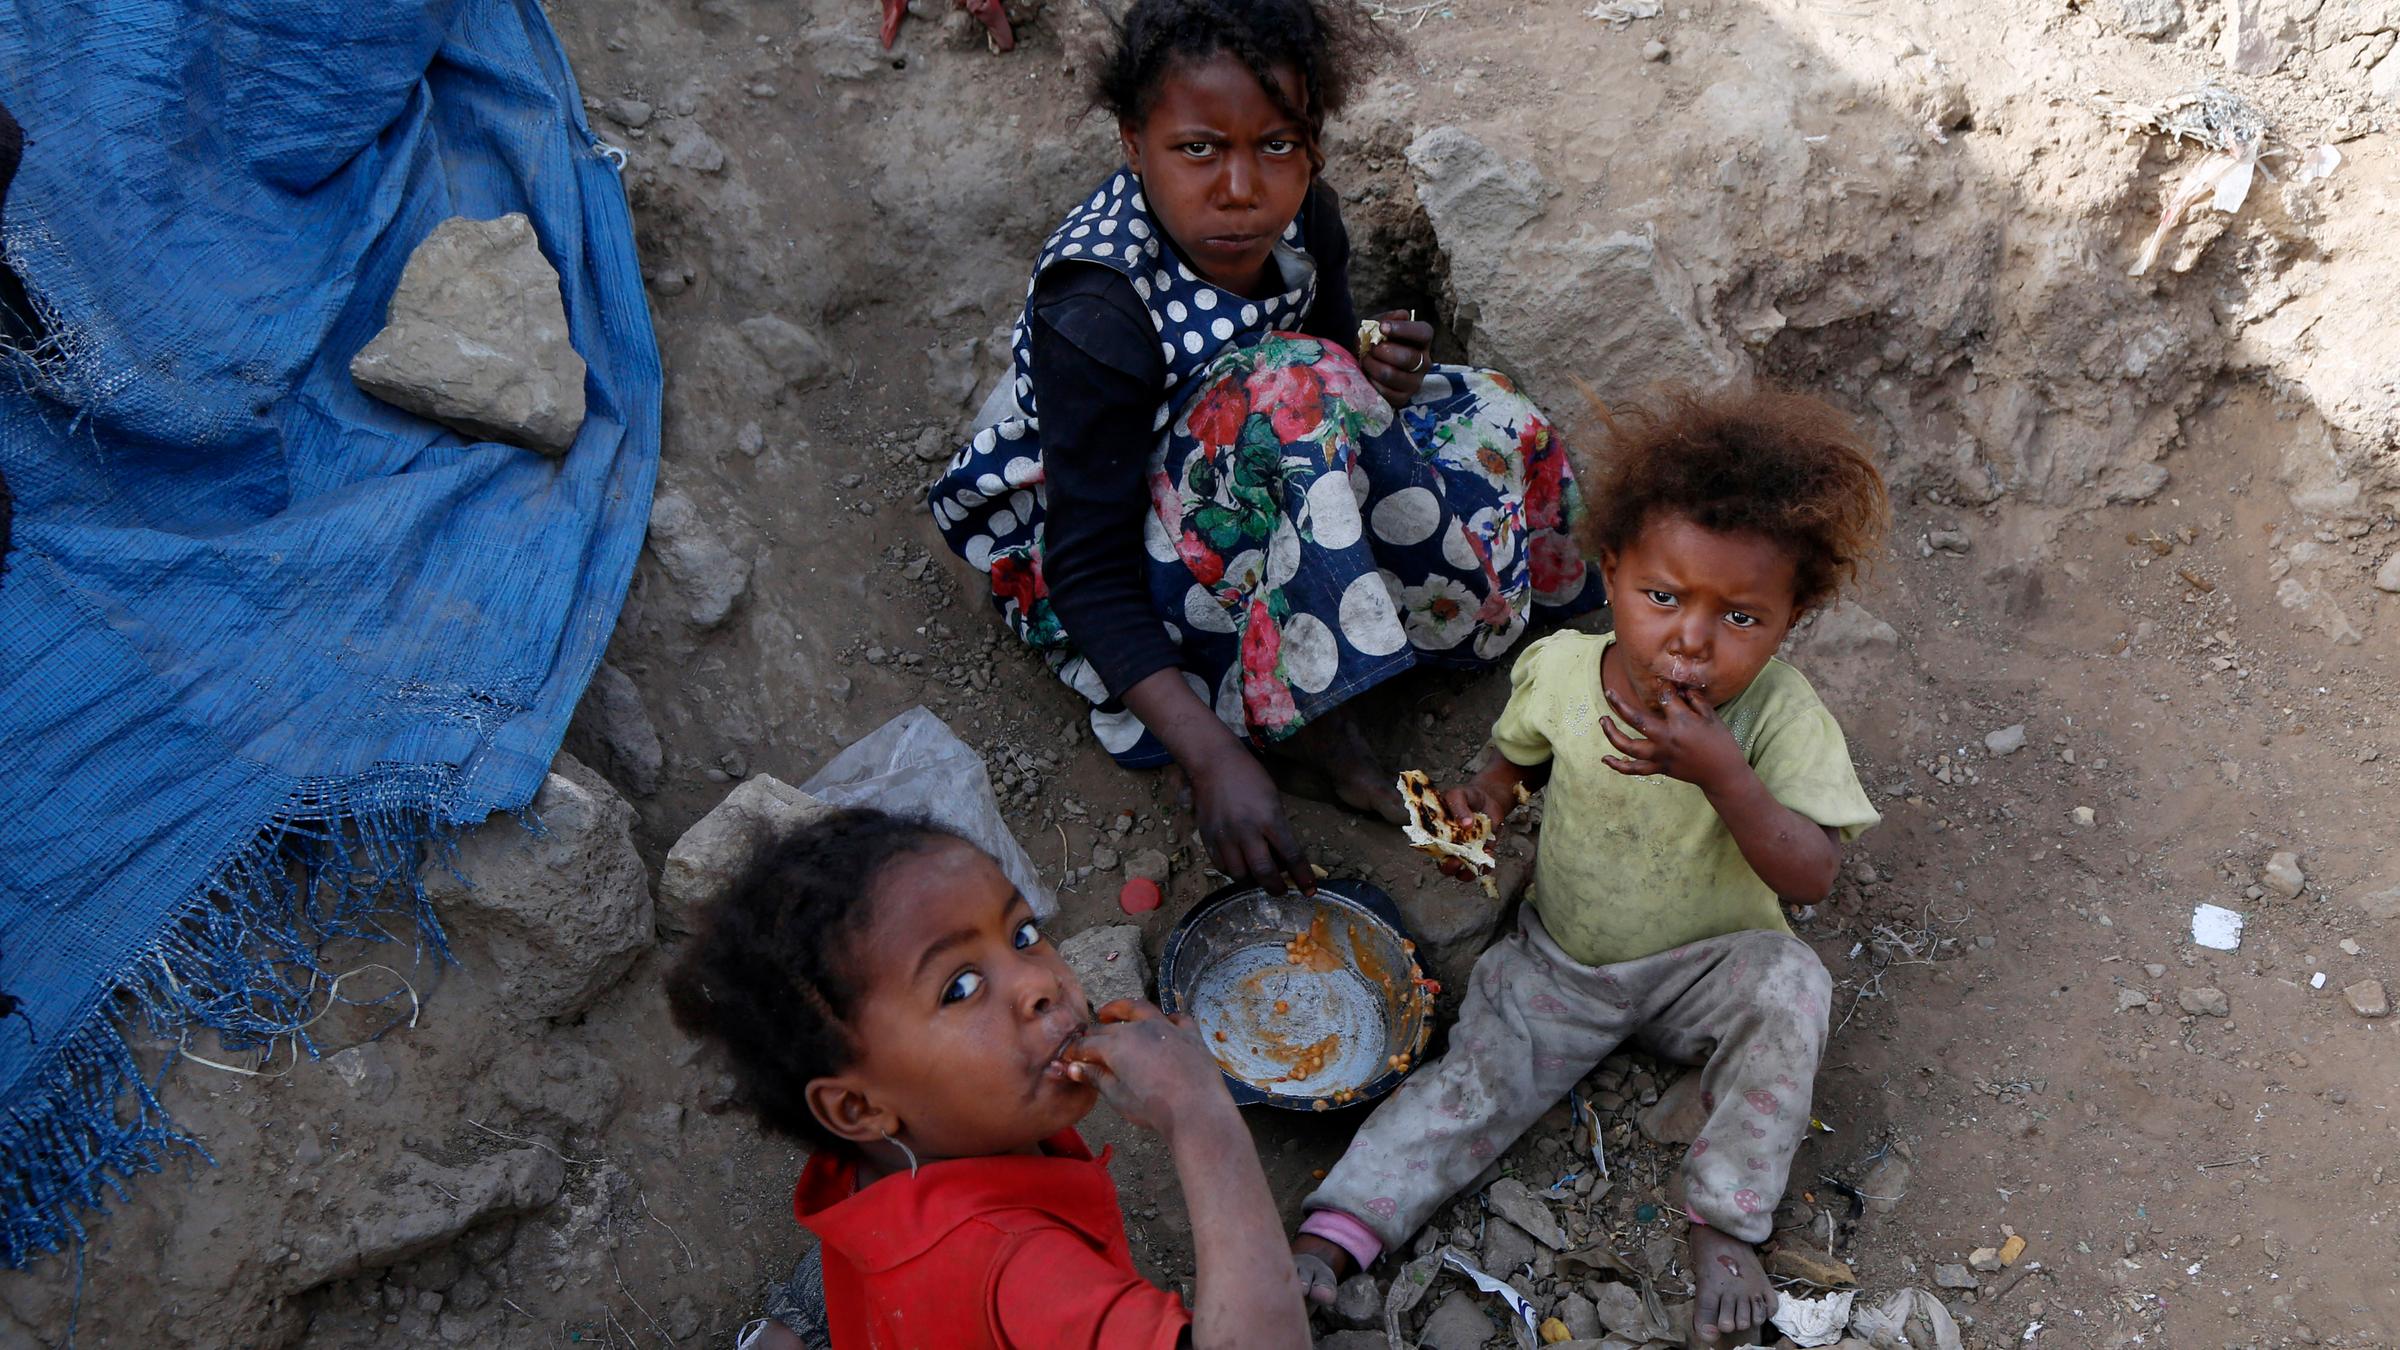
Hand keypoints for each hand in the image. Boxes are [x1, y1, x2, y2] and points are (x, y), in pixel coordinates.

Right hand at [1058, 1000, 1232, 1135]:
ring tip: (1112, 1013)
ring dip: (1123, 1009)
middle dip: (1095, 1033)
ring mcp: (1167, 1027)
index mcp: (1116, 1045)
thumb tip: (1074, 1068)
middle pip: (1110, 1027)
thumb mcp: (1117, 1097)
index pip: (1088, 1043)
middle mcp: (1139, 1029)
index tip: (1069, 1056)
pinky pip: (1177, 1018)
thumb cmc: (1152, 1108)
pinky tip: (1164, 1023)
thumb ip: (1096, 1077)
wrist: (1195, 1110)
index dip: (1076, 1050)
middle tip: (1087, 1040)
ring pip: (1140, 1009)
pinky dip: (1167, 1019)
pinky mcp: (1190, 1034)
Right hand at [1188, 747, 1314, 895]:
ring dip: (1253, 882)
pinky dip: (1233, 872)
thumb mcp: (1273, 800)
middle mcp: (1247, 831)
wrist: (1214, 763)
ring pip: (1240, 875)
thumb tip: (1283, 859)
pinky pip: (1222, 866)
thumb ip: (1278, 829)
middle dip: (1276, 888)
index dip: (1302, 877)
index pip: (1291, 855)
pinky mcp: (1207, 838)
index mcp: (1269, 818)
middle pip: (1264, 872)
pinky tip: (1240, 867)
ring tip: (1259, 878)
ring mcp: (1225, 836)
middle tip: (1282, 891)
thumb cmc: (1250, 777)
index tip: (1310, 891)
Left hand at [1360, 310, 1433, 408]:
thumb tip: (1402, 315)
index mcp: (1423, 341)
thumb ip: (1389, 318)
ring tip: (1366, 359)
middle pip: (1407, 357)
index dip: (1403, 329)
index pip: (1423, 333)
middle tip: (1371, 348)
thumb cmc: (1378, 342)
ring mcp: (1415, 382)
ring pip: (1391, 374)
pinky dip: (1371, 381)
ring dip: (1372, 365)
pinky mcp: (1403, 398)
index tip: (1383, 327)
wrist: (1370, 363)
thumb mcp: (1380, 326)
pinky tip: (1368, 374)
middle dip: (1382, 351)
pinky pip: (1384, 391)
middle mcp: (1424, 362)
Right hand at [1430, 780, 1512, 879]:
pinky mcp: (1481, 854)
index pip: (1428, 848)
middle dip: (1448, 867)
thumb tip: (1466, 824)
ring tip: (1471, 866)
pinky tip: (1488, 858)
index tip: (1438, 851)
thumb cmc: (1466, 796)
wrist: (1488, 798)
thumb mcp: (1458, 794)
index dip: (1431, 853)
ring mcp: (1465, 852)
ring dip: (1465, 873)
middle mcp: (1448, 847)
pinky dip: (1484, 867)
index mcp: (1436, 833)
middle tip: (1455, 861)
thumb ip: (1458, 806)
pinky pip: (1481, 867)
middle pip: (1444, 865)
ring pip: (1461, 872)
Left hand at [1600, 683, 1747, 791]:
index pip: (1664, 698)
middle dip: (1619, 704)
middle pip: (1635, 719)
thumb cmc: (1720, 742)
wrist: (1722, 774)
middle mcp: (1666, 738)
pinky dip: (1618, 765)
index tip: (1665, 685)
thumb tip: (1679, 689)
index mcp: (1681, 722)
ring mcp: (1660, 755)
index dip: (1664, 688)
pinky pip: (1634, 769)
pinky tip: (1605, 759)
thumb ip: (1694, 700)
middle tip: (1608, 692)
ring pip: (1627, 746)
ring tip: (1603, 720)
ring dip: (1611, 733)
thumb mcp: (1711, 716)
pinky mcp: (1659, 768)